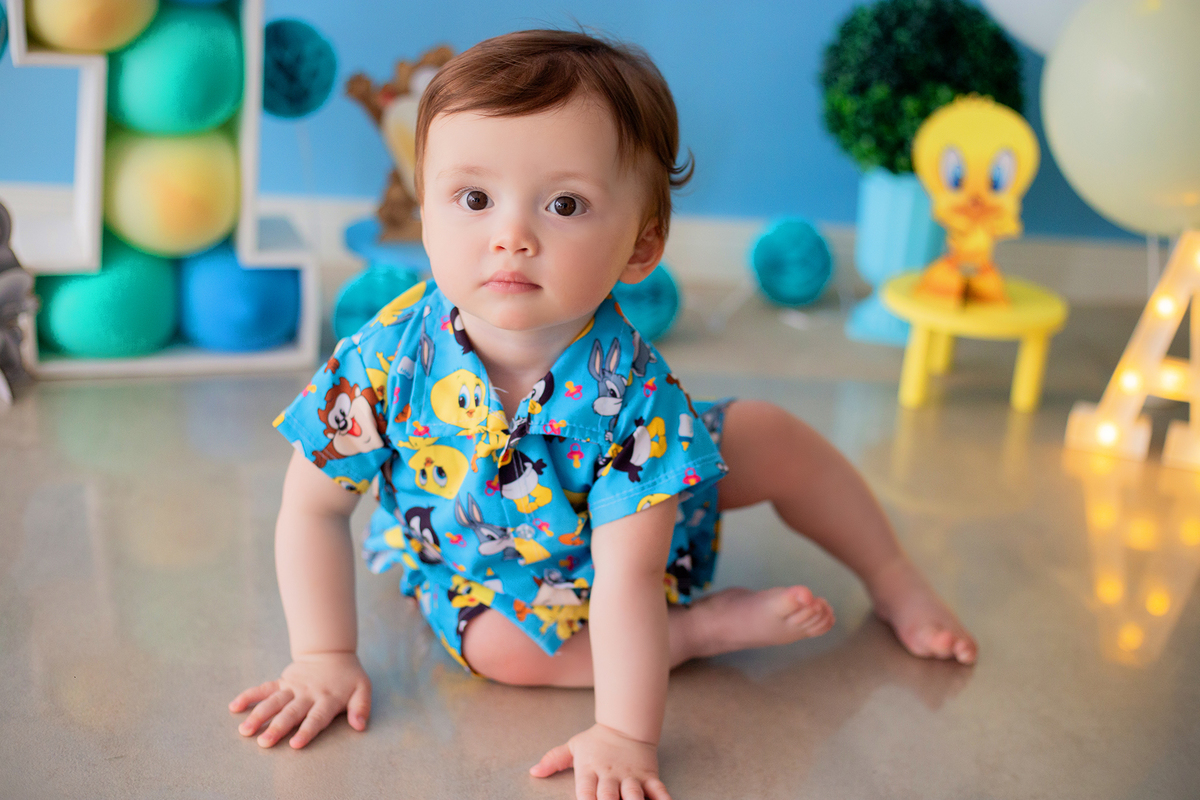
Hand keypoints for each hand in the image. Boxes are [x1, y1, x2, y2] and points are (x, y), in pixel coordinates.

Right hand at [228, 651, 370, 748]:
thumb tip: (360, 725)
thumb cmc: (348, 676)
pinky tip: (234, 706)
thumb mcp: (363, 688)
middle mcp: (308, 694)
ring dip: (259, 715)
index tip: (295, 744)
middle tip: (264, 742)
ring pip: (274, 702)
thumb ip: (361, 707)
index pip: (316, 718)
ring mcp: (293, 688)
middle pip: (291, 713)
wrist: (331, 652)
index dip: (306, 731)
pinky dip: (249, 696)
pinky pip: (264, 689)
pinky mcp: (282, 682)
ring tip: (245, 730)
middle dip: (277, 728)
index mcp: (327, 699)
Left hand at [530, 723, 671, 799]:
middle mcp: (610, 775)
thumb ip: (553, 760)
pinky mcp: (649, 776)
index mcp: (590, 769)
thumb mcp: (573, 747)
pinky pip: (658, 791)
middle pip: (608, 796)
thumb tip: (533, 771)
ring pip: (633, 795)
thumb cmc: (596, 741)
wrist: (627, 724)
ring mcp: (631, 776)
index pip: (585, 791)